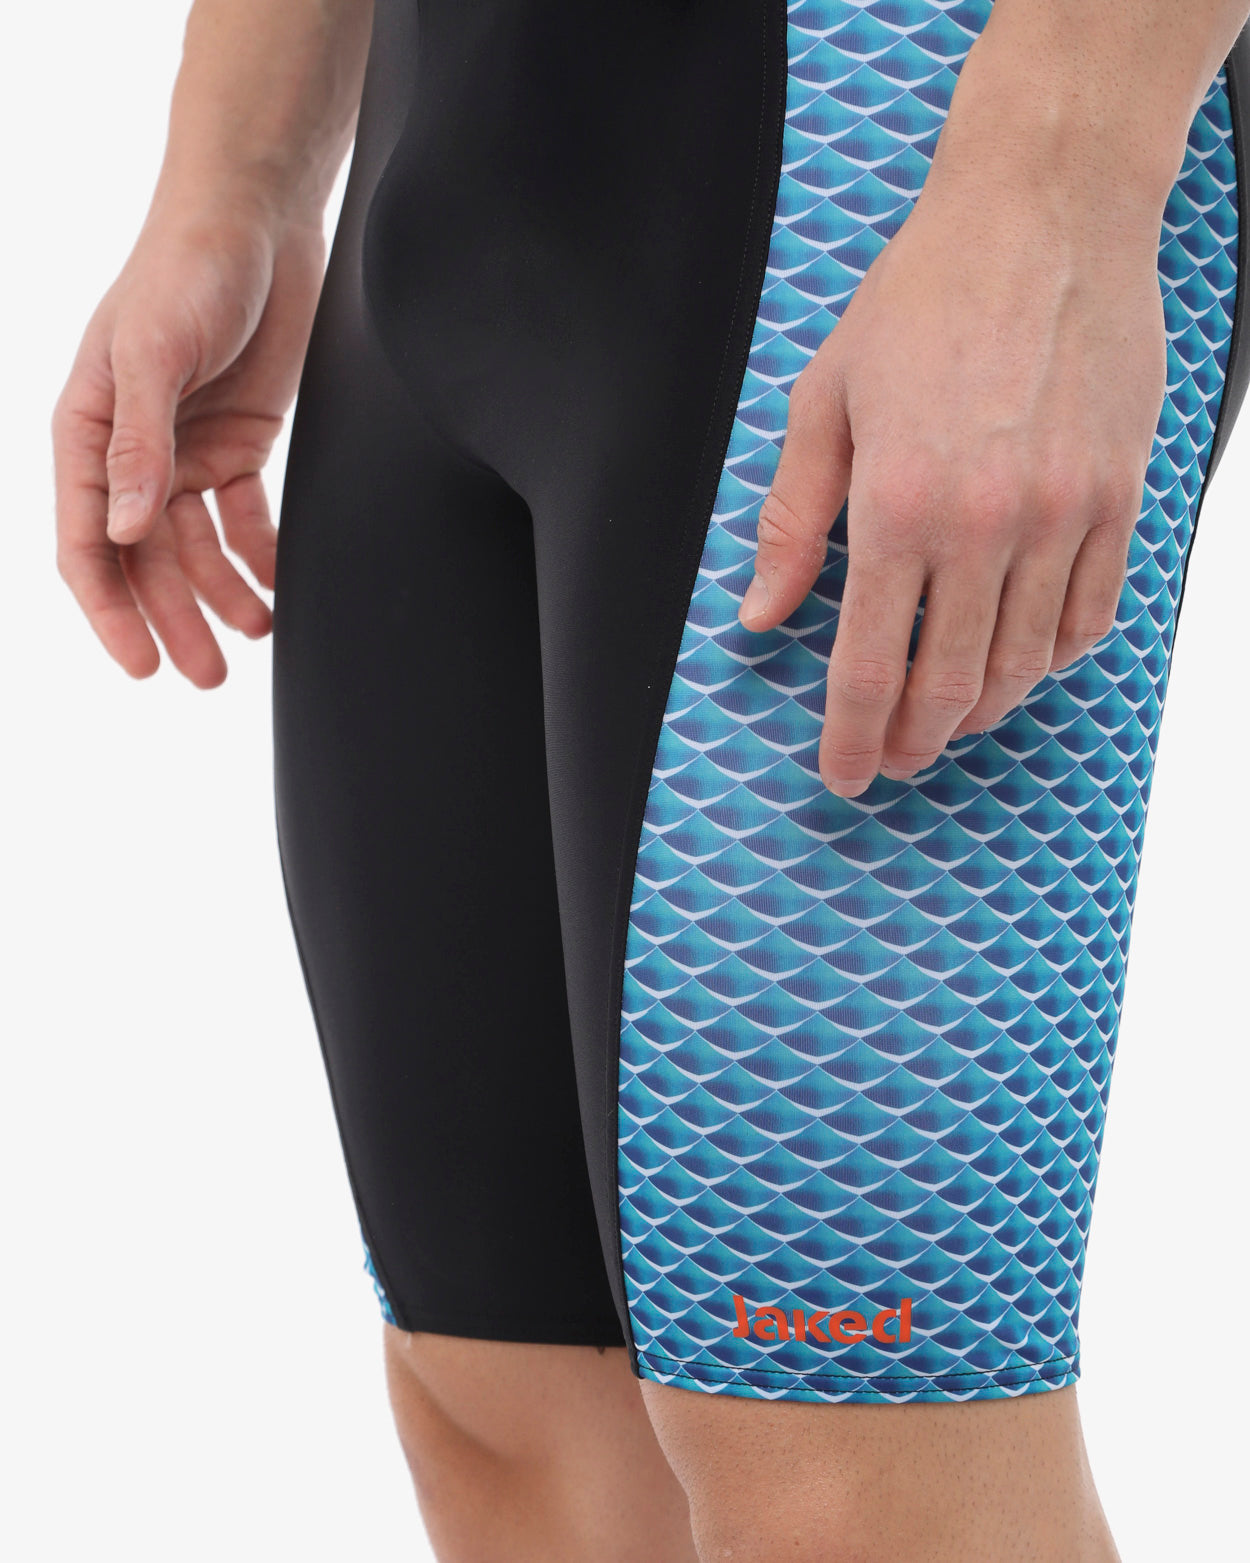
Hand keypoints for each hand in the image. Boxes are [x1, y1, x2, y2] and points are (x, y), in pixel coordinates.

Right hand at [52, 199, 324, 686]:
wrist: (258, 219)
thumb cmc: (186, 268)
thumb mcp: (154, 354)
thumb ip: (137, 444)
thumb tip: (119, 531)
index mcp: (89, 432)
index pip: (86, 542)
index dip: (110, 610)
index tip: (142, 664)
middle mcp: (132, 451)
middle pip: (147, 559)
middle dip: (176, 619)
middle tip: (208, 677)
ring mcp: (186, 450)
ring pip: (198, 548)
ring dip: (223, 596)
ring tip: (256, 635)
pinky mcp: (239, 443)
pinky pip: (244, 517)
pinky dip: (260, 555)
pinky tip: (278, 587)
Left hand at [737, 158, 1169, 798]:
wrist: (1046, 212)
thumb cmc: (924, 297)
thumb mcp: (824, 400)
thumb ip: (792, 521)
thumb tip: (761, 615)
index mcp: (898, 504)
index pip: (866, 664)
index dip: (850, 736)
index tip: (842, 774)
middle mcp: (986, 525)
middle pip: (949, 684)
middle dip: (912, 741)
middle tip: (892, 760)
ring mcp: (1062, 515)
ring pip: (1023, 663)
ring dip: (981, 712)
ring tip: (949, 724)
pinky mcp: (1118, 495)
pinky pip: (1092, 612)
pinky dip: (1053, 656)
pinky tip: (1023, 663)